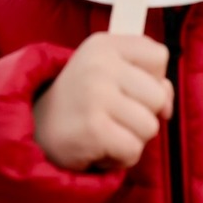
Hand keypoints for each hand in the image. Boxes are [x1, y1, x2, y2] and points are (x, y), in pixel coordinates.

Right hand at [32, 32, 173, 171]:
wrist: (35, 130)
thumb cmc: (82, 102)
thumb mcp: (109, 73)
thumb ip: (147, 78)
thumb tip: (167, 107)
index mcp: (103, 44)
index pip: (159, 56)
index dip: (151, 78)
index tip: (127, 87)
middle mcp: (99, 64)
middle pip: (159, 95)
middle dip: (142, 114)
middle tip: (110, 115)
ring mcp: (95, 95)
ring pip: (150, 126)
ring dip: (131, 138)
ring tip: (104, 131)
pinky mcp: (93, 129)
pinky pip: (133, 150)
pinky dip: (120, 157)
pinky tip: (98, 147)